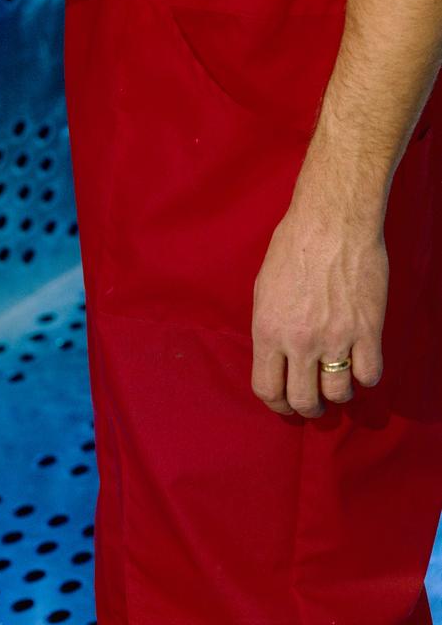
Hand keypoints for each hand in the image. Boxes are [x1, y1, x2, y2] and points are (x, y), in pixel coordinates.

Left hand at [250, 199, 388, 416]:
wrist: (331, 224)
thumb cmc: (292, 248)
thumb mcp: (264, 289)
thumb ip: (270, 328)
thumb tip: (277, 359)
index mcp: (268, 329)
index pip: (267, 389)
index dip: (277, 405)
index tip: (285, 405)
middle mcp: (300, 341)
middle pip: (305, 401)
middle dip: (308, 408)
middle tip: (314, 402)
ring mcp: (336, 338)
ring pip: (339, 393)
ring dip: (338, 393)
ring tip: (337, 380)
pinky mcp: (368, 332)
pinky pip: (369, 375)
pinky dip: (365, 375)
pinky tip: (360, 361)